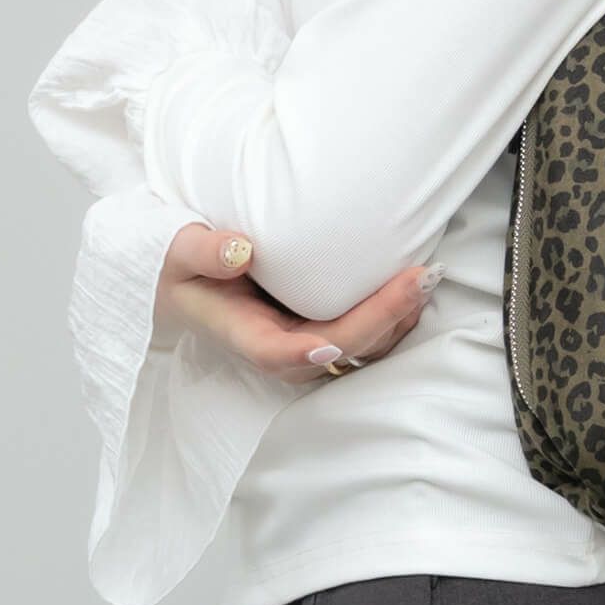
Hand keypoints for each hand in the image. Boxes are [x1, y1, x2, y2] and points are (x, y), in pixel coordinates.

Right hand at [154, 221, 443, 383]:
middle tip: (417, 278)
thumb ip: (203, 250)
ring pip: (359, 349)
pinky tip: (418, 284)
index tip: (328, 346)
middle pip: (334, 350)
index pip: (272, 353)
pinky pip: (368, 334)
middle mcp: (280, 345)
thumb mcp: (178, 250)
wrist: (192, 277)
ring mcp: (306, 340)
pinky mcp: (325, 327)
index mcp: (240, 330)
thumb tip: (240, 250)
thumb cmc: (184, 263)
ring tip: (426, 278)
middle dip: (378, 321)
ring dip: (395, 320)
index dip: (300, 354)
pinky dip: (395, 315)